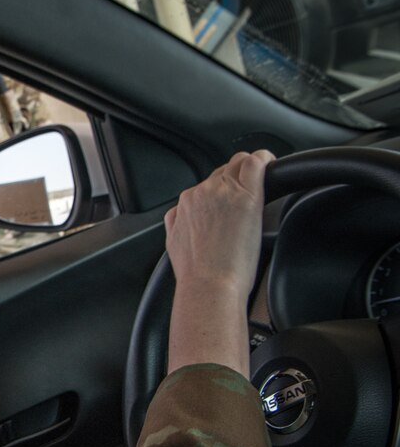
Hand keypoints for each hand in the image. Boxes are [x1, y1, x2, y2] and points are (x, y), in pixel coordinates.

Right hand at [165, 150, 269, 377]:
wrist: (208, 285)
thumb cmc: (197, 275)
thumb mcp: (173, 244)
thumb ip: (177, 224)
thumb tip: (181, 219)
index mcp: (184, 205)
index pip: (207, 183)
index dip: (223, 188)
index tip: (233, 198)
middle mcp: (200, 193)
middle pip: (223, 171)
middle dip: (237, 179)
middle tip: (250, 197)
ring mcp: (223, 192)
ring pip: (239, 163)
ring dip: (251, 172)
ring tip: (263, 184)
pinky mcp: (246, 195)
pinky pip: (255, 162)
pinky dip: (265, 161)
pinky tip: (272, 166)